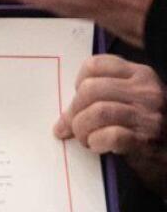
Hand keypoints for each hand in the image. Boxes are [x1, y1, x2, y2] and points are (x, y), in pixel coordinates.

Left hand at [55, 54, 166, 195]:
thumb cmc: (147, 127)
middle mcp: (146, 91)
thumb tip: (63, 118)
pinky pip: (111, 136)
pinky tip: (98, 146)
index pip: (94, 65)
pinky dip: (96, 142)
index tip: (81, 101)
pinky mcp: (146, 140)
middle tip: (77, 128)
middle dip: (74, 112)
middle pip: (89, 90)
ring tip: (86, 139)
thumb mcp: (132, 101)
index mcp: (140, 75)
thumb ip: (103, 96)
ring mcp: (148, 116)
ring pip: (96, 112)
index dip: (78, 84)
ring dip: (81, 130)